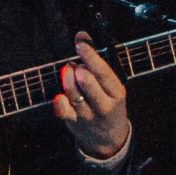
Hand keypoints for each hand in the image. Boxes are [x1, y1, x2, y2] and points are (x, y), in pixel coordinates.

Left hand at [52, 33, 131, 159]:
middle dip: (79, 68)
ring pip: (73, 93)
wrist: (108, 138)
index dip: (90, 56)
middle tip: (76, 64)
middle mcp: (104, 105)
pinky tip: (60, 94)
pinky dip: (59, 100)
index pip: (103, 72)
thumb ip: (96, 62)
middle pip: (88, 82)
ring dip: (67, 78)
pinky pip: (62, 109)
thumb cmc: (108, 103)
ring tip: (68, 72)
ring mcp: (88, 115)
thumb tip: (82, 35)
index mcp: (117, 93)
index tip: (80, 43)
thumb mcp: (111, 86)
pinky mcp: (73, 122)